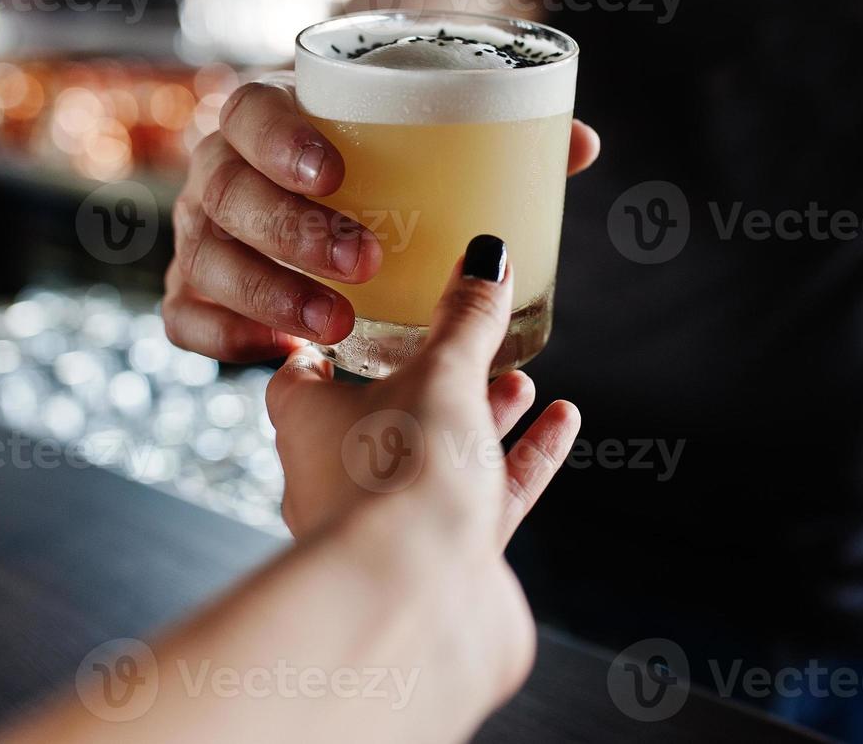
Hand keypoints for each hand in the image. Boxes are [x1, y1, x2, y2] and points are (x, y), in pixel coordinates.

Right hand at [163, 75, 599, 360]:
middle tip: (362, 263)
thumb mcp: (428, 131)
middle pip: (228, 193)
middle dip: (291, 233)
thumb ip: (499, 135)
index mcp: (269, 115)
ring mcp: (202, 232)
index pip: (251, 111)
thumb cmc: (383, 151)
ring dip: (269, 296)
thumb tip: (577, 146)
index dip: (280, 141)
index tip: (333, 171)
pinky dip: (223, 338)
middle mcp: (222, 170)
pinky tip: (275, 351)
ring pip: (207, 262)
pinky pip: (185, 318)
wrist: (326, 172)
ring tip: (335, 326)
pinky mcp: (197, 289)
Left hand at [265, 236, 581, 546]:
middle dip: (430, 379)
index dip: (330, 344)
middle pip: (379, 416)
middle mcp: (337, 479)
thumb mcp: (442, 375)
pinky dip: (521, 461)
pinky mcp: (441, 561)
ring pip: (436, 460)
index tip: (358, 318)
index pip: (302, 375)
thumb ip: (467, 320)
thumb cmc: (400, 480)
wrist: (416, 602)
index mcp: (308, 424)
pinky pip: (482, 500)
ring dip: (481, 419)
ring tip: (521, 382)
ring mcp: (389, 527)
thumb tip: (485, 258)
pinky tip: (560, 425)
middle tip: (465, 344)